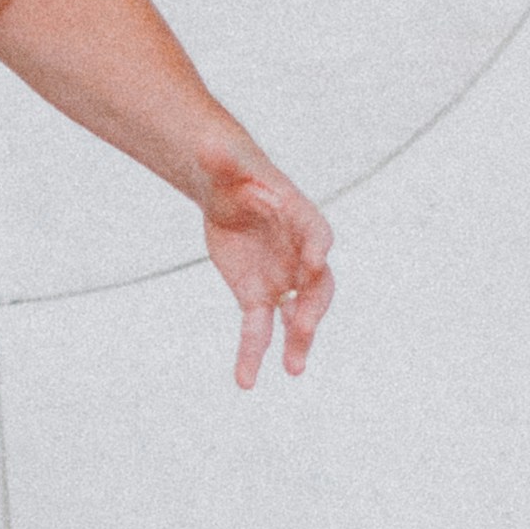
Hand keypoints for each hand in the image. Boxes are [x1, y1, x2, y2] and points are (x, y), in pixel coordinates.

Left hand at [200, 153, 332, 387]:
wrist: (224, 190)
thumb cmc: (231, 171)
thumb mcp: (223, 162)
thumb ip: (221, 161)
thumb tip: (211, 149)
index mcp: (299, 217)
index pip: (317, 234)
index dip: (318, 247)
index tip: (316, 261)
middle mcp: (299, 253)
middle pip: (316, 285)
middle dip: (312, 308)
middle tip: (303, 328)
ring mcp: (281, 278)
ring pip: (296, 316)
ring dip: (297, 342)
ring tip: (293, 369)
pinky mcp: (257, 296)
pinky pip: (259, 329)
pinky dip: (253, 353)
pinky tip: (246, 380)